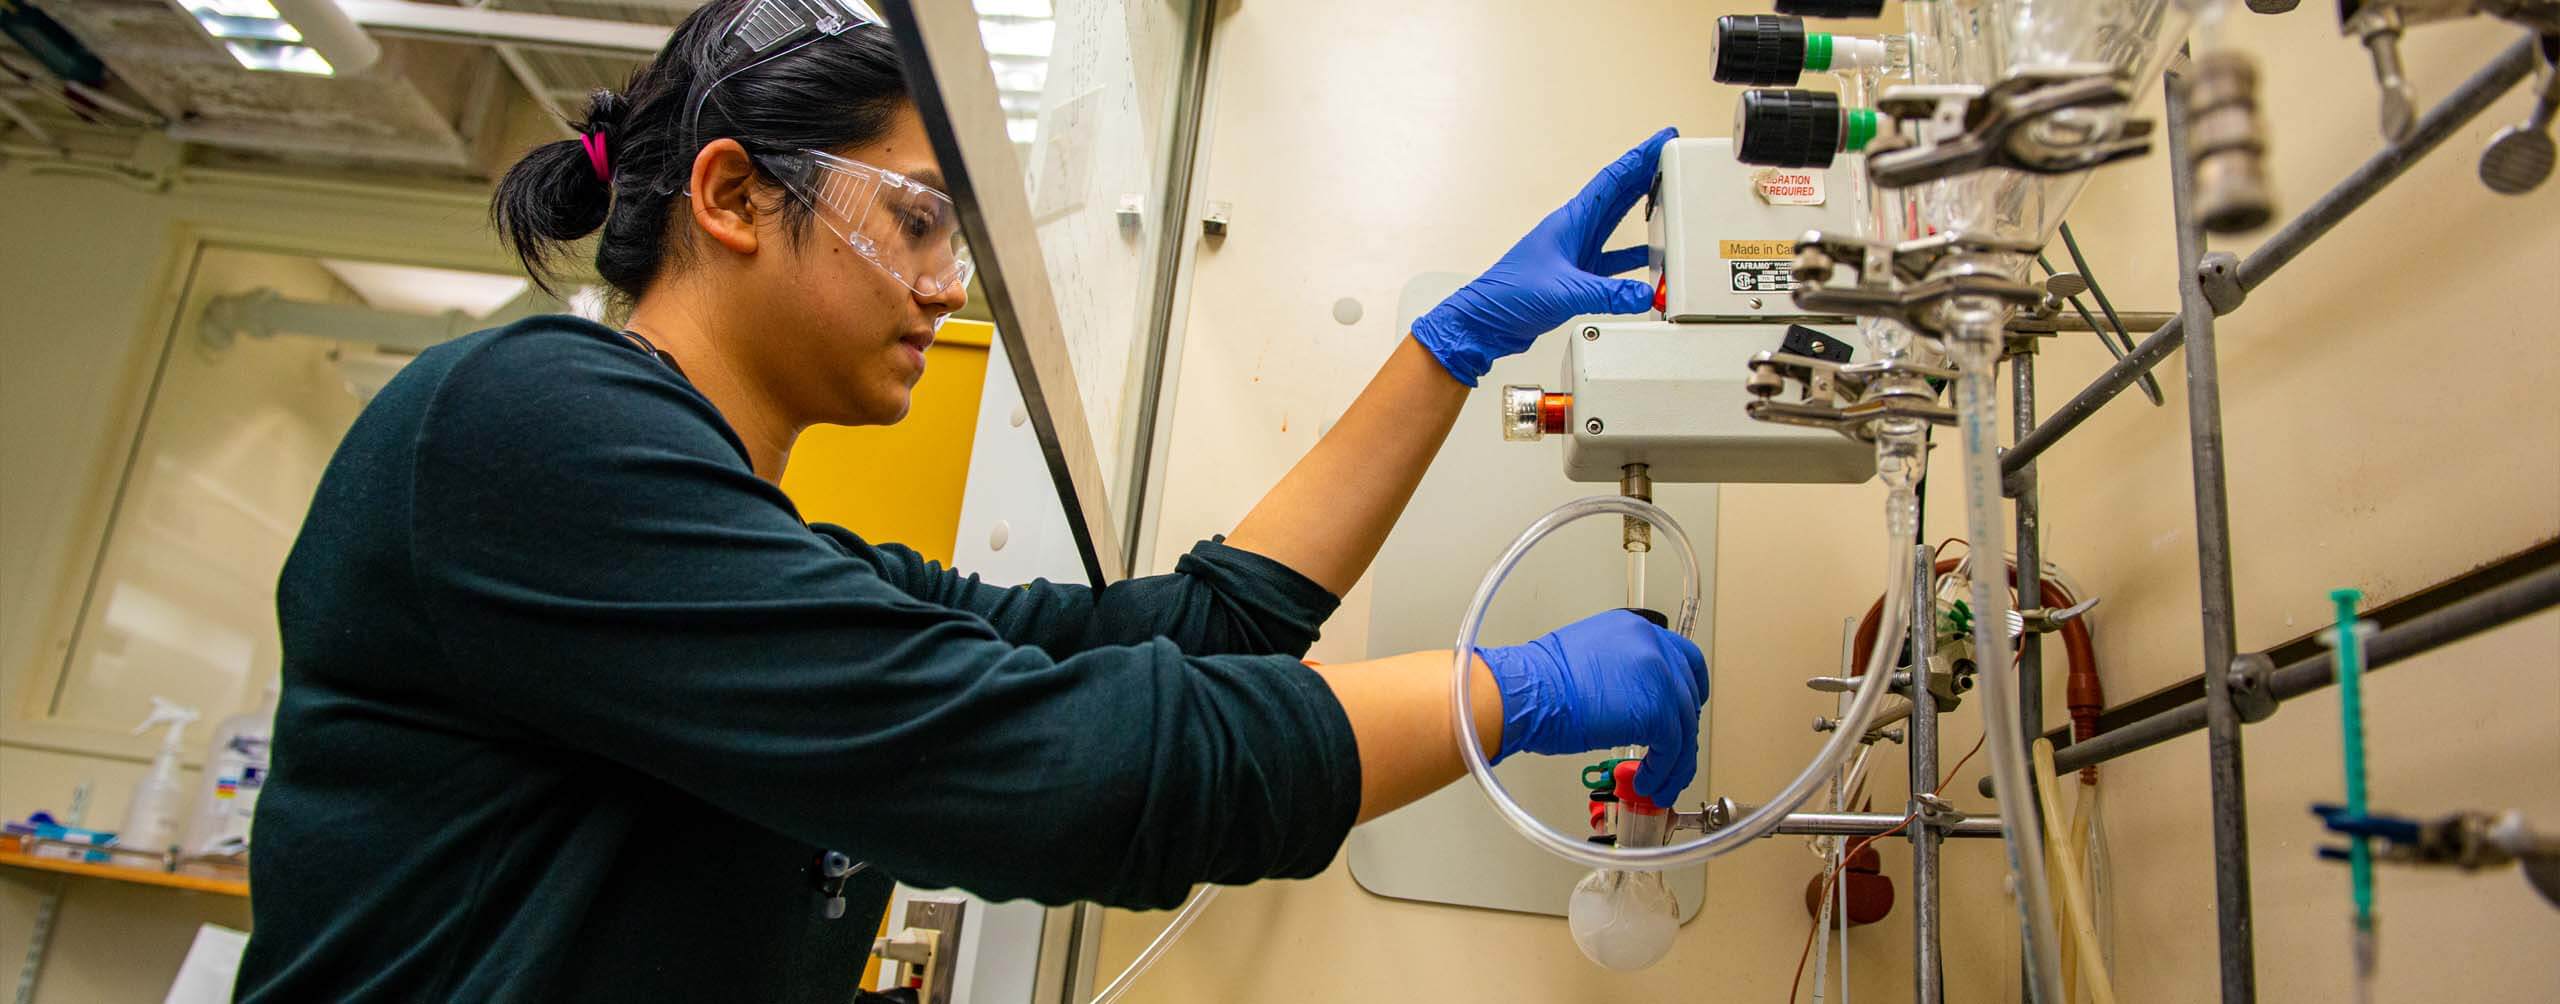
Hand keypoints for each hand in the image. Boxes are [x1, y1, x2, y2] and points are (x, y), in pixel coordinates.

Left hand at [1410, 127, 1676, 386]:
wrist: (1486, 321)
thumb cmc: (1509, 294)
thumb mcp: (1566, 291)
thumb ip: (1608, 293)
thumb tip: (1643, 293)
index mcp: (1570, 221)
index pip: (1612, 180)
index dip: (1639, 157)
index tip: (1661, 140)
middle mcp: (1574, 231)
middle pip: (1618, 195)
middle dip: (1645, 174)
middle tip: (1671, 159)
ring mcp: (1574, 252)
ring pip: (1615, 224)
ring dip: (1641, 211)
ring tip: (1667, 200)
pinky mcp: (1575, 275)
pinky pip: (1612, 259)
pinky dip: (1631, 258)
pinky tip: (1648, 260)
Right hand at [1479, 609, 1709, 804]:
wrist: (1527, 692)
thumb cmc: (1538, 683)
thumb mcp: (1585, 660)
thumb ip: (1617, 673)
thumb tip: (1628, 702)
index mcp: (1634, 629)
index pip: (1682, 657)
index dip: (1688, 689)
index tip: (1684, 711)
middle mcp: (1652, 645)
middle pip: (1687, 693)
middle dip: (1681, 730)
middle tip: (1669, 754)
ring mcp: (1659, 675)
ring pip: (1683, 726)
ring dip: (1673, 762)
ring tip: (1656, 782)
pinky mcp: (1657, 709)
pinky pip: (1673, 749)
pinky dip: (1663, 771)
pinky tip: (1646, 781)